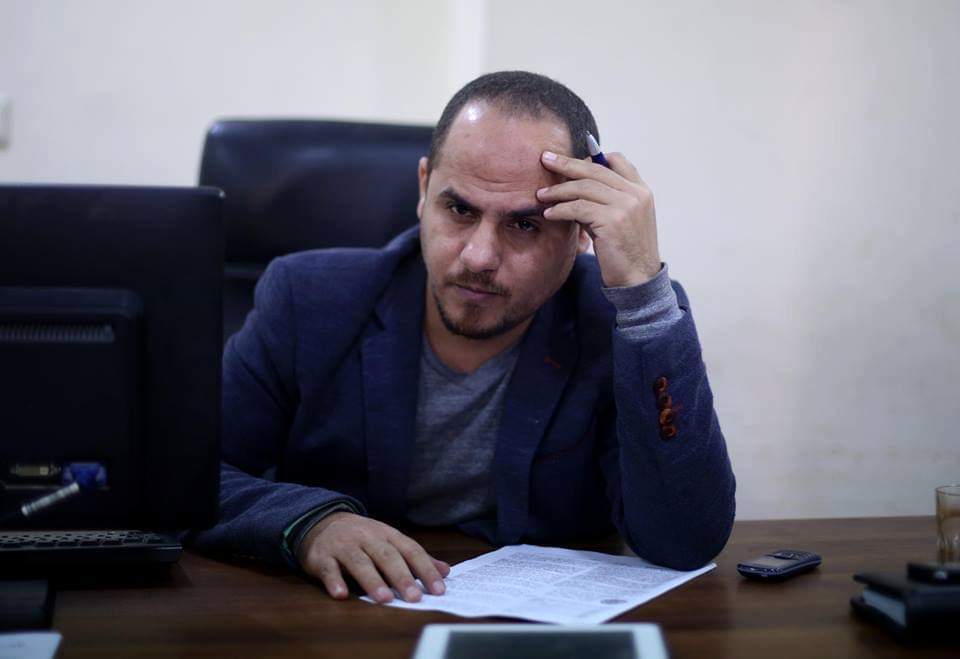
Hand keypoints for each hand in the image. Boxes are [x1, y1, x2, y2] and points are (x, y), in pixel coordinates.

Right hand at [297, 511, 449, 602]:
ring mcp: (344, 546)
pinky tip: (341, 594)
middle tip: (414, 597)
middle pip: (386, 556)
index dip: (425, 569)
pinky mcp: (322, 556)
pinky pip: (328, 568)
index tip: (438, 590)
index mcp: (387, 534)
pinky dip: (334, 581)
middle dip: (401, 577)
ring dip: (372, 580)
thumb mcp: (390, 542)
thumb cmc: (363, 537)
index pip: (410, 551)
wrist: (322, 522)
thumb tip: (445, 571)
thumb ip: (415, 558)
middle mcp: (367, 537)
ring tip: (384, 598)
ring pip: (359, 562)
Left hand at [537, 150, 661, 287]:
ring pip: (584, 187)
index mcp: (641, 191)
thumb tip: (574, 188)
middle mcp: (636, 194)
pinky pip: (579, 208)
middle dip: (567, 163)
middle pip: (595, 169)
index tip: (570, 160)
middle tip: (546, 159)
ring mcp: (626, 206)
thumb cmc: (625, 252)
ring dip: (559, 190)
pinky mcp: (613, 221)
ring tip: (541, 195)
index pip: (618, 161)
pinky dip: (560, 209)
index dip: (592, 156)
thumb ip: (605, 201)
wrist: (638, 279)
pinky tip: (549, 213)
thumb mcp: (621, 220)